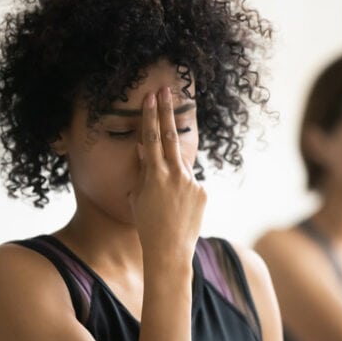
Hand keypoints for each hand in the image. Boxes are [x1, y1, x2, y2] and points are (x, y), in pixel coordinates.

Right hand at [128, 87, 206, 264]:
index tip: (152, 96)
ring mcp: (191, 181)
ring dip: (172, 175)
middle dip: (168, 111)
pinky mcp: (203, 191)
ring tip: (167, 203)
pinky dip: (184, 192)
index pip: (151, 137)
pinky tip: (179, 212)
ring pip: (180, 167)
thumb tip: (144, 149)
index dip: (151, 115)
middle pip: (170, 135)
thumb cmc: (147, 224)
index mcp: (154, 174)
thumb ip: (143, 171)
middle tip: (167, 90)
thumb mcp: (138, 196)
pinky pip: (191, 184)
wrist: (169, 250)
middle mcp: (175, 173)